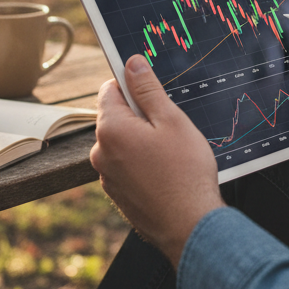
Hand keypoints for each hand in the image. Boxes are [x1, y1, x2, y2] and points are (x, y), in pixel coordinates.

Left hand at [90, 55, 224, 268]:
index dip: (133, 85)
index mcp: (110, 129)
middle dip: (140, 115)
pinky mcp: (118, 194)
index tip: (154, 92)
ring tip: (172, 152)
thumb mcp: (171, 120)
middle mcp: (100, 153)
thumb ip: (147, 90)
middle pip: (116, 117)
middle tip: (171, 125)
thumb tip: (131, 63)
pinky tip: (167, 171)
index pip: (110, 89)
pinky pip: (127, 165)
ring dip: (142, 139)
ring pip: (123, 142)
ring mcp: (107, 176)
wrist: (189, 226)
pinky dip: (143, 161)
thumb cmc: (184, 172)